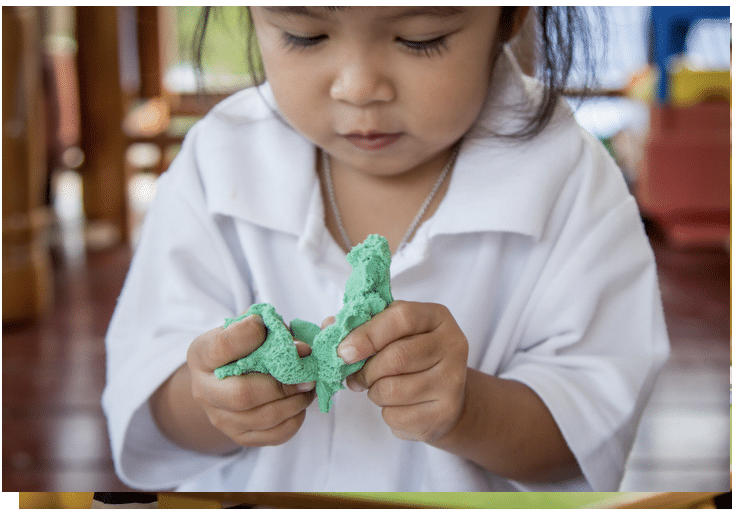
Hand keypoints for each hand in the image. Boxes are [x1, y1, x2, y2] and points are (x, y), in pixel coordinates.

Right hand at [186, 314, 315, 446]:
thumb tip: (302, 349)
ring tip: (308, 386)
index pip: (222, 346)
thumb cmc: (242, 346)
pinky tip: (299, 403)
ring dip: (296, 402)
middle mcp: (204, 390)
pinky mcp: (239, 437)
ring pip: (264, 418)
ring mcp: (220, 418)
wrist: (225, 380)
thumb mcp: (248, 328)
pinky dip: (296, 419)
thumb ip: (271, 330)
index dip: (249, 335)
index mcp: (202, 355)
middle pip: (242, 395)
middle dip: (282, 385)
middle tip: (306, 375)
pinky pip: (275, 435)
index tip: (266, 327)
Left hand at [337, 300, 468, 442]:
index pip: (402, 318)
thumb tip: (327, 327)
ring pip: (393, 390)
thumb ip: (361, 326)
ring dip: (374, 392)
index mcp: (436, 317)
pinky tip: (397, 405)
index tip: (343, 351)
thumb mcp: (391, 332)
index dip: (368, 334)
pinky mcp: (445, 412)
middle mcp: (452, 345)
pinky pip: (397, 416)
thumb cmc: (410, 356)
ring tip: (378, 388)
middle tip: (355, 377)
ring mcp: (452, 380)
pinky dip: (385, 413)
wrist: (446, 397)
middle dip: (366, 370)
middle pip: (397, 357)